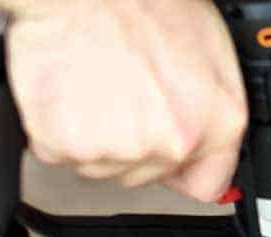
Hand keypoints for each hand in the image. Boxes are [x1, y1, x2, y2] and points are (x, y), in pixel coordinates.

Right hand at [0, 0, 246, 202]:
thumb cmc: (143, 4)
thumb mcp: (211, 51)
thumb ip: (213, 110)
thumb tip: (205, 143)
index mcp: (217, 124)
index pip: (207, 185)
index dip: (183, 169)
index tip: (170, 158)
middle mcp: (173, 144)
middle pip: (145, 174)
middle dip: (132, 143)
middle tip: (121, 93)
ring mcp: (120, 150)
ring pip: (100, 166)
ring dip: (92, 136)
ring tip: (94, 85)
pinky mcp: (68, 145)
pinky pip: (57, 152)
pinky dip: (54, 128)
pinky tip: (67, 90)